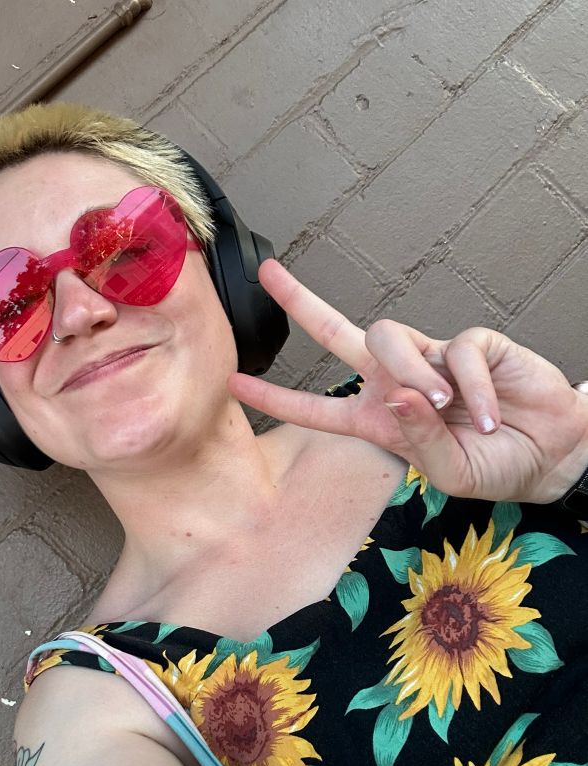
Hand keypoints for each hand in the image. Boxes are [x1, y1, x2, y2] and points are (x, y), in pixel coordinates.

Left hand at [228, 259, 587, 502]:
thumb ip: (419, 439)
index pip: (317, 407)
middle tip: (269, 274)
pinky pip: (457, 350)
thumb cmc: (493, 466)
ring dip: (413, 372)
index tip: (235, 383)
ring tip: (444, 403)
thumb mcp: (448, 471)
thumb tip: (399, 394)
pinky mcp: (471, 344)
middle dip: (302, 303)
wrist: (549, 452)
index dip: (277, 397)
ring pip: (390, 337)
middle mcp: (396, 381)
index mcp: (378, 418)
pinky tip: (486, 411)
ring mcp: (431, 358)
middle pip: (338, 333)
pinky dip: (473, 387)